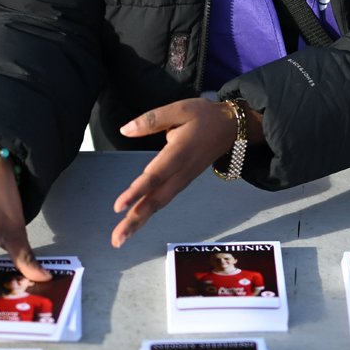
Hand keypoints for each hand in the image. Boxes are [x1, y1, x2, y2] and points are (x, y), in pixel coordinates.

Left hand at [111, 98, 261, 246]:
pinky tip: (135, 222)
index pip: (155, 176)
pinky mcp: (183, 182)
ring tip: (120, 238)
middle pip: (157, 199)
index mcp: (179, 152)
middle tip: (116, 240)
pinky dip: (148, 213)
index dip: (137, 191)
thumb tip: (125, 130)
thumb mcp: (180, 109)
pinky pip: (163, 200)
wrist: (232, 128)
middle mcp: (181, 172)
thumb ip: (152, 120)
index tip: (119, 207)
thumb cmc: (205, 117)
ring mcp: (183, 180)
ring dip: (139, 221)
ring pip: (159, 203)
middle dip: (135, 220)